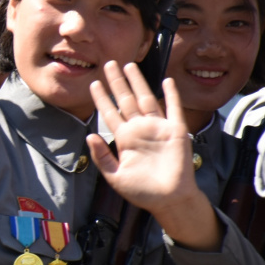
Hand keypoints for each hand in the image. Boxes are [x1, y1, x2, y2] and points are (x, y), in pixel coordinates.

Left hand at [87, 62, 220, 249]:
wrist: (169, 201)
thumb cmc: (142, 191)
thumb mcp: (114, 176)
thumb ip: (101, 157)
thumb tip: (89, 135)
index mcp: (124, 139)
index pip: (110, 113)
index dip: (102, 98)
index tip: (93, 83)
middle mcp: (140, 129)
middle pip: (126, 100)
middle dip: (117, 82)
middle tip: (109, 63)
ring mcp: (158, 128)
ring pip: (146, 99)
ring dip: (138, 82)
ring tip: (129, 65)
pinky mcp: (176, 131)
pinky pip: (173, 109)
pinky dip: (170, 94)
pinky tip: (166, 80)